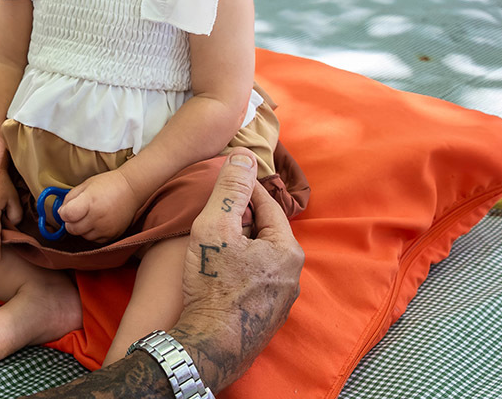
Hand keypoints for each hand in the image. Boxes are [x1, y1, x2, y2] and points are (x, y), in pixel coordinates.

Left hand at [57, 170, 143, 242]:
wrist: (131, 188)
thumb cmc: (107, 184)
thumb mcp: (85, 185)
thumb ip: (70, 198)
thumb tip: (60, 213)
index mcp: (89, 201)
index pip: (67, 216)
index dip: (63, 214)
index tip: (66, 210)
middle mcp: (97, 217)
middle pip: (72, 229)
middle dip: (70, 222)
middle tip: (77, 213)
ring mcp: (106, 228)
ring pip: (83, 236)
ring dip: (82, 229)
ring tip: (90, 215)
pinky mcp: (112, 235)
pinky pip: (95, 240)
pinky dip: (92, 233)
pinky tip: (97, 222)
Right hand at [172, 148, 304, 391]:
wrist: (209, 345)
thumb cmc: (213, 284)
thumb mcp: (216, 227)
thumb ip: (230, 191)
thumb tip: (243, 156)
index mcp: (287, 250)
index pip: (267, 204)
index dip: (243, 187)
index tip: (223, 178)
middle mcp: (292, 276)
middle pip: (264, 232)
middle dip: (241, 218)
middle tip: (212, 211)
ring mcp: (281, 301)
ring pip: (259, 258)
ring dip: (239, 246)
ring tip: (211, 241)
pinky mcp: (265, 318)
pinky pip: (254, 281)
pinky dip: (238, 269)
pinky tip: (217, 272)